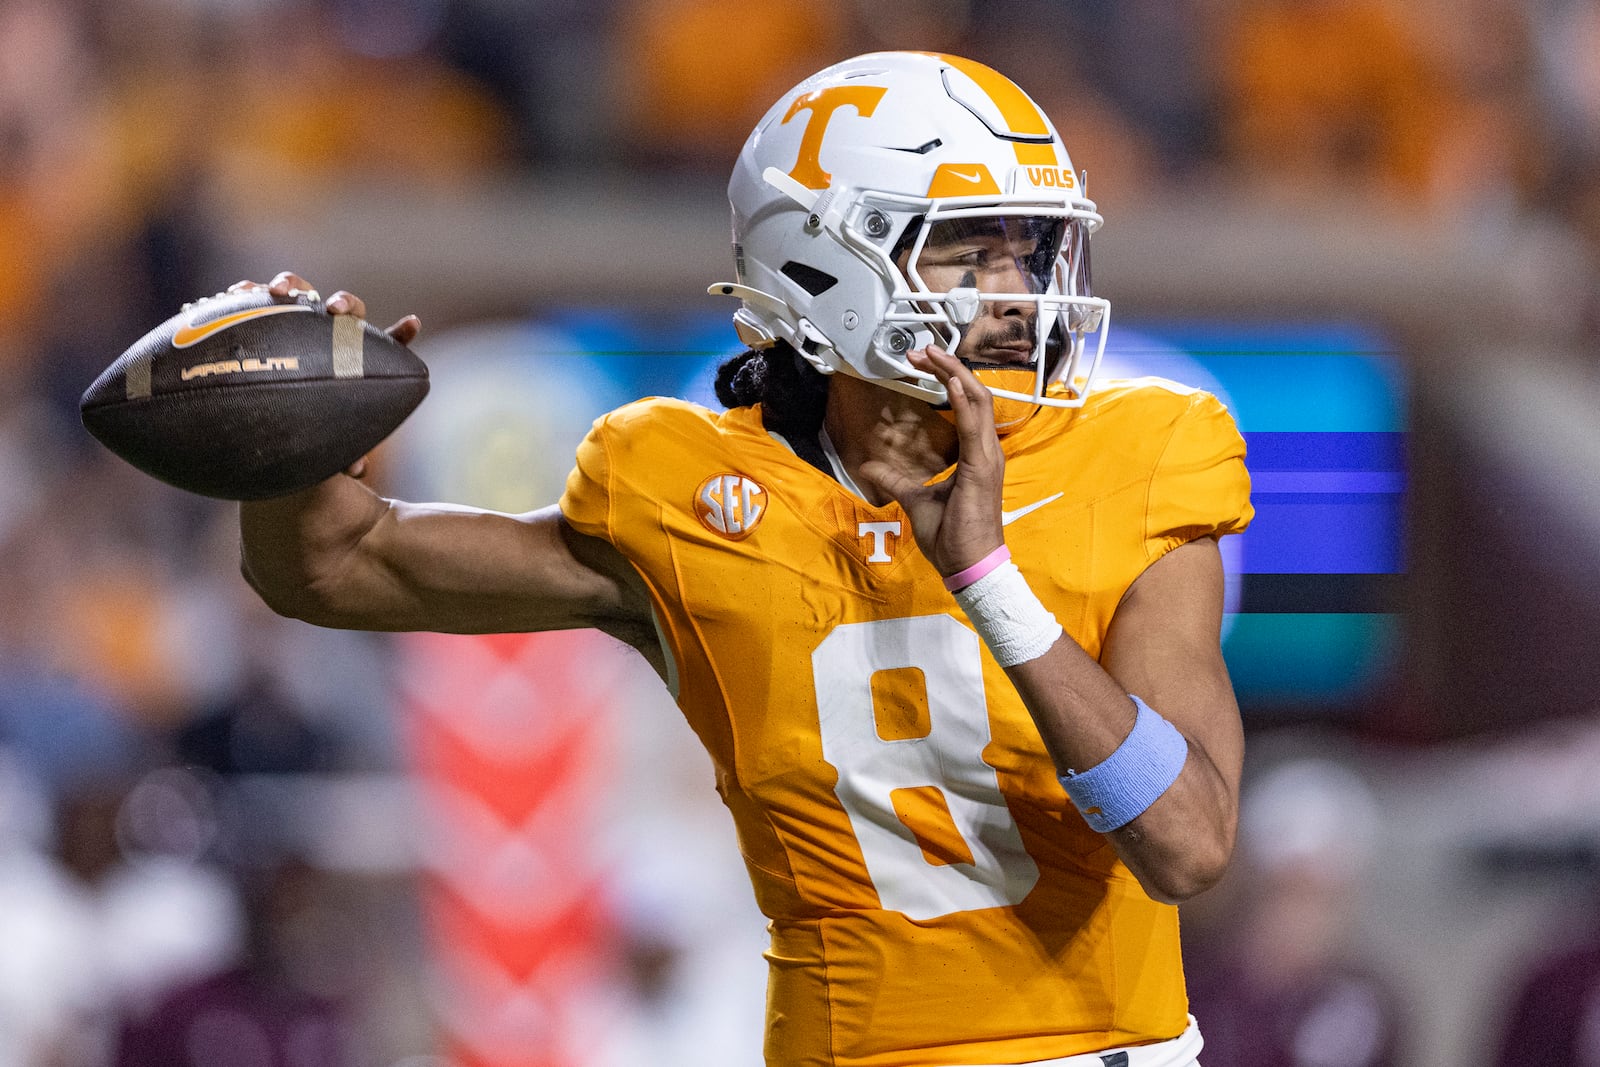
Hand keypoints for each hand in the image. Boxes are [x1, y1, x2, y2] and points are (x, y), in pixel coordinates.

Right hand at [229, 271, 422, 478]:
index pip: (386, 343)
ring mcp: (295, 318)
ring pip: (299, 291)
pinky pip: (252, 298)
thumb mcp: (328, 436)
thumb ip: (344, 451)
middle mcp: (330, 332)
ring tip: (277, 293)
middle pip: (345, 307)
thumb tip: (355, 470)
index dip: (400, 334)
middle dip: (343, 303)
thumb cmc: (308, 424)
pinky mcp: (260, 315)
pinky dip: (244, 293)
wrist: (267, 412)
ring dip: (290, 285)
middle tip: (333, 310)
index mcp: (357, 357)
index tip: (412, 324)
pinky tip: (232, 293)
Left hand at [856, 346, 1004, 576]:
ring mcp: (987, 457)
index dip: (949, 379)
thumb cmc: (951, 537)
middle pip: (975, 394)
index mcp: (976, 455)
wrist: (968, 566)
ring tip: (932, 354)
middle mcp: (986, 451)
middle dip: (950, 367)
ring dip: (954, 374)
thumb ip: (895, 480)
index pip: (968, 405)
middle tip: (922, 350)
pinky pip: (972, 425)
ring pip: (978, 401)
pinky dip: (961, 401)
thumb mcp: (916, 500)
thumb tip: (868, 468)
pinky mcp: (980, 467)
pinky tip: (949, 382)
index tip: (923, 363)